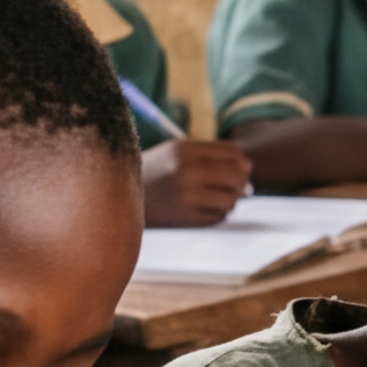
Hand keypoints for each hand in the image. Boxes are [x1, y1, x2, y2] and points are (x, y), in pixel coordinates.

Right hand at [139, 133, 257, 222]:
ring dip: (232, 200)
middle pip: (237, 175)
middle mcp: (187, 171)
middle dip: (243, 182)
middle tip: (241, 188)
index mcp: (184, 149)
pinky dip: (219, 214)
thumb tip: (249, 167)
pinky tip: (208, 209)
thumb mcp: (174, 151)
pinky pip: (218, 217)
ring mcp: (186, 195)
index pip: (233, 153)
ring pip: (231, 199)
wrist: (117, 197)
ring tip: (222, 199)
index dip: (242, 162)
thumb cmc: (153, 172)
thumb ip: (209, 153)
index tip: (241, 169)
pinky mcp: (185, 217)